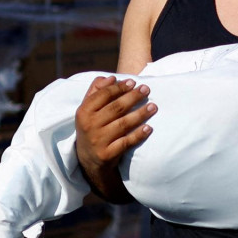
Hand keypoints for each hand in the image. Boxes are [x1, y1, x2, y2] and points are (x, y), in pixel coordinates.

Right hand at [74, 76, 155, 196]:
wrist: (88, 160)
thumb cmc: (92, 128)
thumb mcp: (88, 110)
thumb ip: (96, 92)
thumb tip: (110, 78)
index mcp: (83, 112)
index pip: (103, 95)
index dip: (119, 88)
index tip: (133, 82)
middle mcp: (89, 126)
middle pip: (115, 108)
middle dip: (132, 97)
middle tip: (146, 90)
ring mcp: (98, 141)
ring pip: (123, 124)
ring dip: (140, 114)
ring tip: (153, 106)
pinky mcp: (107, 154)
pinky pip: (126, 142)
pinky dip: (138, 135)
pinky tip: (149, 128)